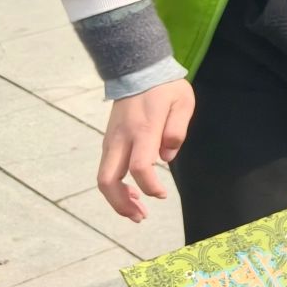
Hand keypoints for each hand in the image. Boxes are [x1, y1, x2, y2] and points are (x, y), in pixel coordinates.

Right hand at [97, 79, 193, 221]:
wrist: (136, 69)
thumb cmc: (164, 87)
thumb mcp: (182, 102)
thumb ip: (177, 131)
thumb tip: (166, 158)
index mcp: (142, 130)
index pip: (139, 167)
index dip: (150, 187)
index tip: (163, 195)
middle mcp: (121, 138)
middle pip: (108, 180)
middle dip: (121, 204)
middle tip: (140, 216)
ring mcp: (111, 140)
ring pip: (103, 177)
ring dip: (117, 199)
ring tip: (137, 211)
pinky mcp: (108, 141)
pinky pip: (106, 169)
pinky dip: (116, 186)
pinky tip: (131, 193)